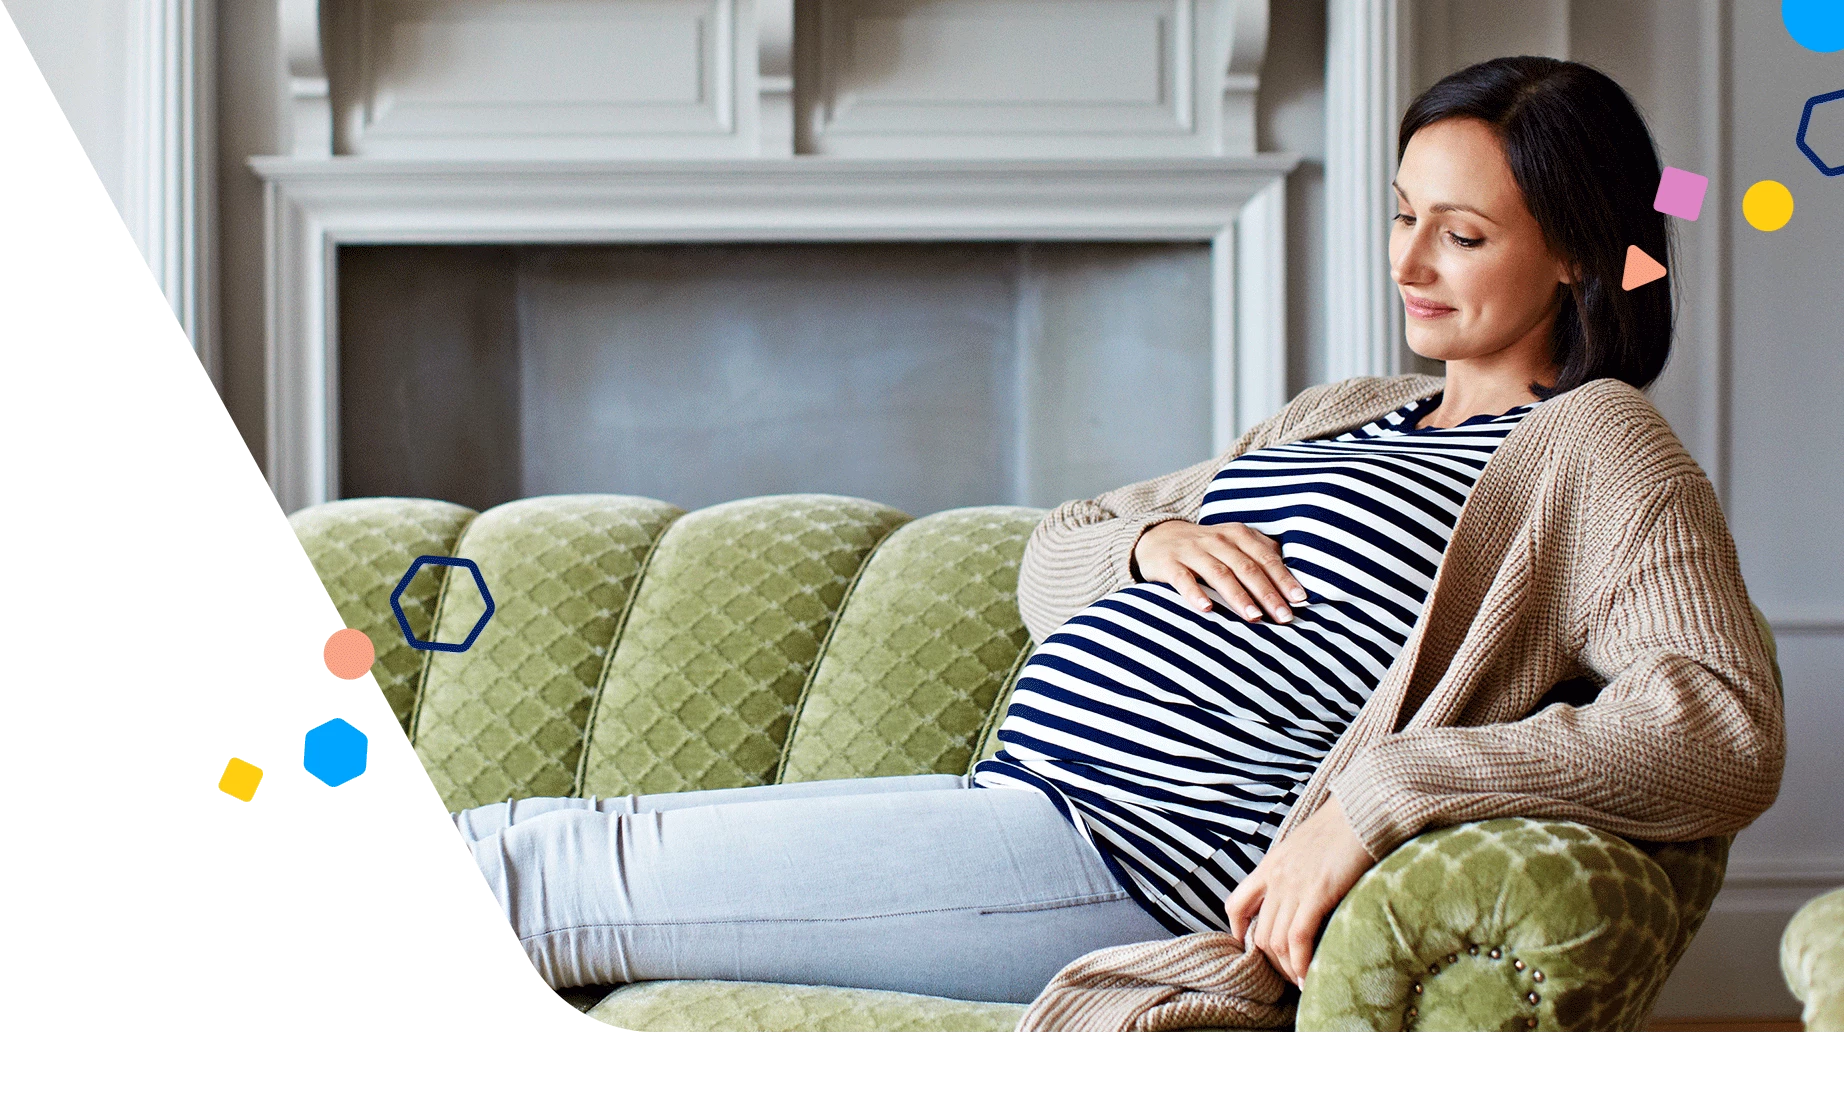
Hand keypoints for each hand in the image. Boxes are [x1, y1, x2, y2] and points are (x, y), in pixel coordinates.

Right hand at [1132, 520, 1306, 622]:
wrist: (1157, 537)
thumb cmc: (1206, 548)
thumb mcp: (1234, 543)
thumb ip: (1261, 554)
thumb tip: (1294, 579)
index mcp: (1238, 534)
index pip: (1266, 558)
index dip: (1284, 578)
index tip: (1300, 601)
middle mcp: (1217, 540)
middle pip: (1247, 567)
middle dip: (1267, 593)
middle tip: (1283, 617)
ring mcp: (1192, 551)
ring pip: (1219, 573)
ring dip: (1238, 596)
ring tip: (1253, 618)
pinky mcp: (1169, 563)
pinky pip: (1183, 579)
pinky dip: (1195, 594)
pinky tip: (1207, 609)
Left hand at [1224, 795, 1373, 986]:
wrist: (1364, 809)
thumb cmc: (1345, 827)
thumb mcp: (1307, 847)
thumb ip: (1297, 870)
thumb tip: (1304, 892)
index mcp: (1271, 865)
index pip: (1237, 904)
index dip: (1239, 931)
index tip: (1250, 948)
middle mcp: (1276, 877)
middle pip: (1260, 932)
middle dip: (1273, 962)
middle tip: (1291, 976)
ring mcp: (1294, 885)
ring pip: (1276, 941)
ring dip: (1288, 968)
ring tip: (1303, 982)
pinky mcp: (1317, 892)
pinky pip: (1297, 938)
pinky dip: (1302, 963)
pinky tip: (1311, 977)